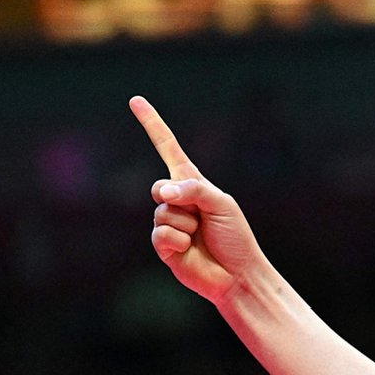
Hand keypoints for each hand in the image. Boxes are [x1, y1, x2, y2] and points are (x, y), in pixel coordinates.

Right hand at [130, 95, 266, 303]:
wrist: (238, 274)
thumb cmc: (235, 237)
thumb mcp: (221, 203)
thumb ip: (193, 189)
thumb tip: (162, 193)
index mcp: (192, 184)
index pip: (167, 148)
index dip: (152, 125)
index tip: (135, 100)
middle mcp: (176, 201)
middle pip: (158, 187)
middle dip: (178, 199)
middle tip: (200, 217)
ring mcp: (168, 224)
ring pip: (162, 214)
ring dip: (186, 226)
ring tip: (200, 237)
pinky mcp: (163, 246)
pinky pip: (161, 234)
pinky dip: (178, 241)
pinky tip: (190, 250)